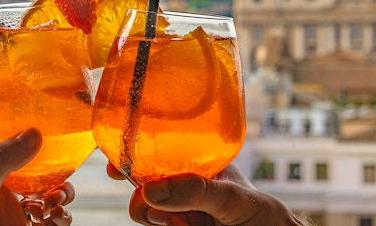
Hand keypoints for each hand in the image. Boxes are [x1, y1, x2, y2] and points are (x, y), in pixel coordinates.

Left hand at [0, 128, 74, 225]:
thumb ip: (1, 162)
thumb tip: (34, 133)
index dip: (5, 124)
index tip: (29, 108)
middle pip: (32, 163)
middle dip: (53, 162)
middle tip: (61, 162)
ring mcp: (15, 210)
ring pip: (49, 191)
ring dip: (61, 192)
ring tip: (57, 199)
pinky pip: (55, 218)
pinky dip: (61, 216)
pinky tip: (55, 218)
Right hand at [107, 163, 304, 225]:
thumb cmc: (262, 213)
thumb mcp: (231, 195)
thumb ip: (194, 190)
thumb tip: (151, 190)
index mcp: (193, 166)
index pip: (155, 155)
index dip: (129, 157)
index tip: (113, 166)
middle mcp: (181, 190)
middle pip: (141, 193)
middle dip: (143, 201)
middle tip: (161, 209)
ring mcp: (179, 215)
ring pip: (149, 216)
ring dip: (162, 220)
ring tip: (191, 225)